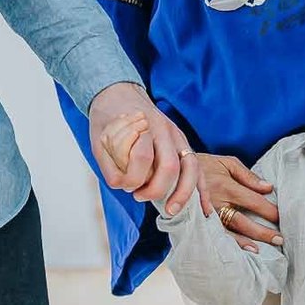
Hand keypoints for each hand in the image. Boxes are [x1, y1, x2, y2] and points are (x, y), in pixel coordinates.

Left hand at [90, 82, 197, 215]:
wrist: (120, 94)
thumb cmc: (110, 119)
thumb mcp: (100, 139)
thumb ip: (110, 165)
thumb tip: (123, 187)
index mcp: (144, 126)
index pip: (143, 157)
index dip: (132, 178)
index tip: (126, 186)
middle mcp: (166, 131)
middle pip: (171, 166)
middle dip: (158, 190)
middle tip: (141, 197)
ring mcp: (178, 137)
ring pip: (191, 167)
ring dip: (184, 193)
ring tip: (172, 210)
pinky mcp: (183, 144)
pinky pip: (198, 168)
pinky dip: (203, 189)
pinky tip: (205, 208)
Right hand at [196, 152, 282, 250]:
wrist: (174, 170)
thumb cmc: (205, 164)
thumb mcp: (226, 162)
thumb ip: (248, 175)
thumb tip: (268, 187)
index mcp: (226, 185)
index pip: (253, 201)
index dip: (269, 210)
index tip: (282, 217)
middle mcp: (217, 202)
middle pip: (243, 221)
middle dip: (263, 232)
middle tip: (280, 239)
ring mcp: (207, 214)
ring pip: (230, 232)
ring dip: (247, 242)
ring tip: (262, 250)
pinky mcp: (199, 221)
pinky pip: (215, 236)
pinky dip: (229, 244)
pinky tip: (240, 252)